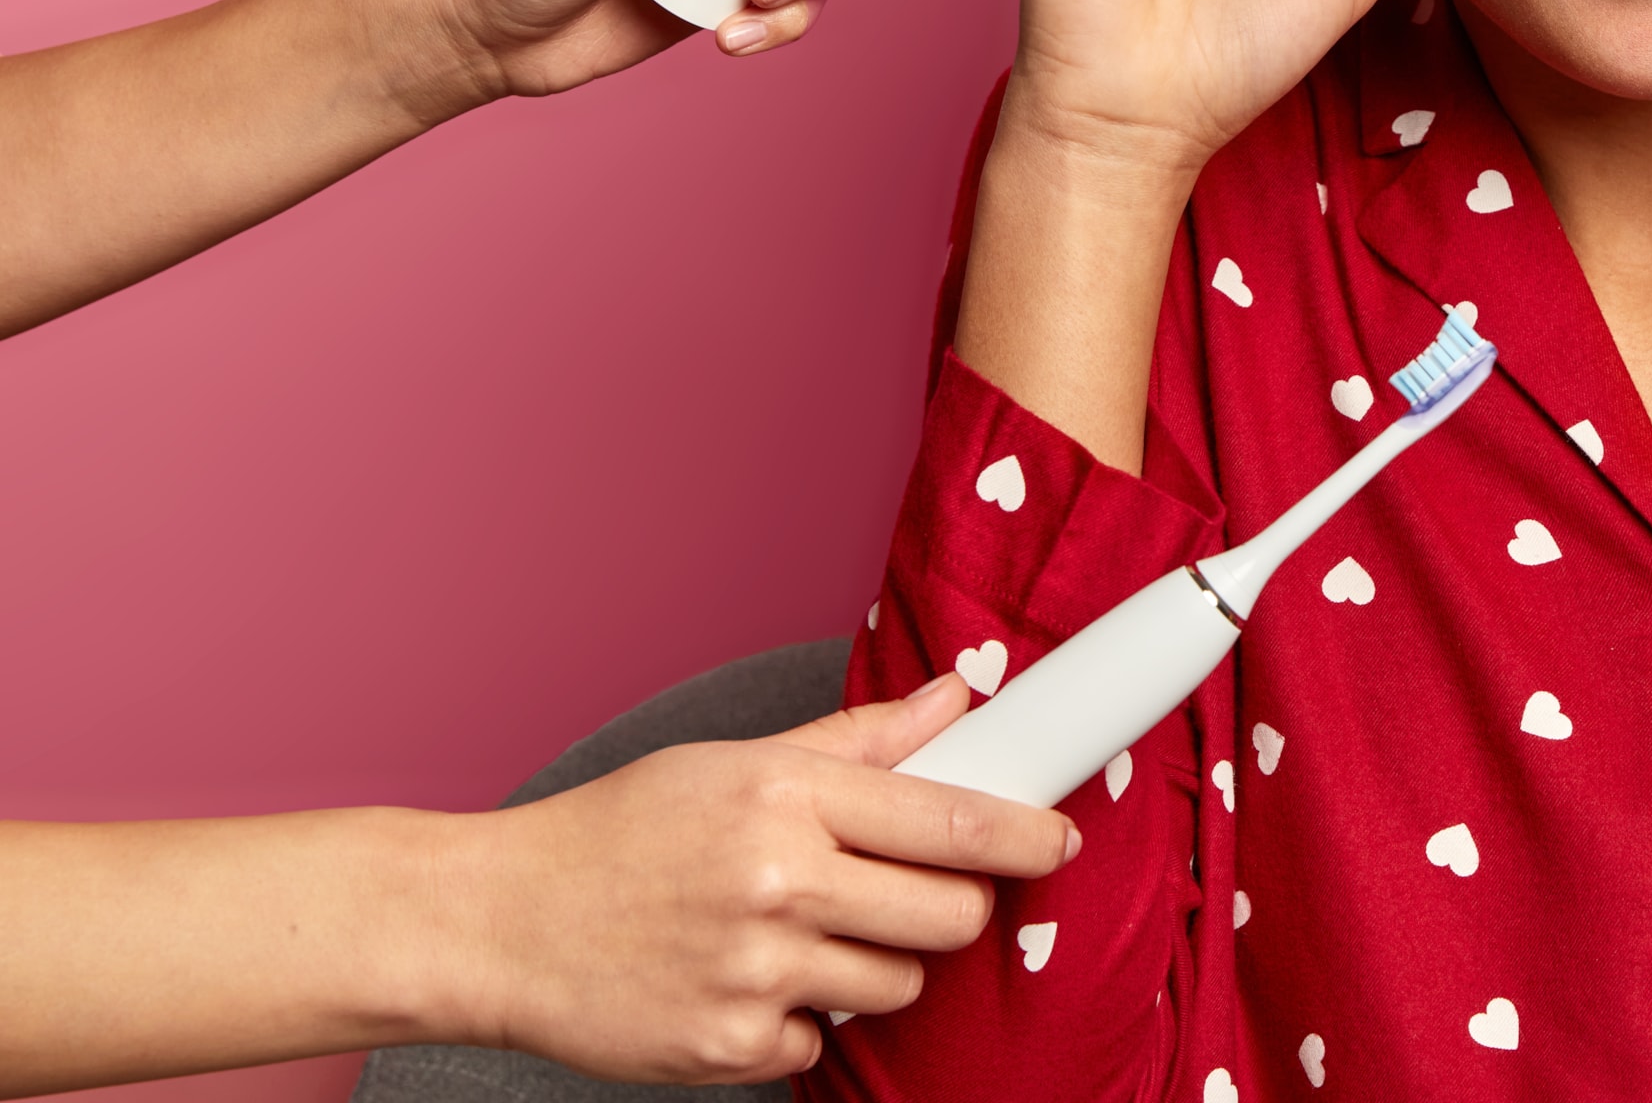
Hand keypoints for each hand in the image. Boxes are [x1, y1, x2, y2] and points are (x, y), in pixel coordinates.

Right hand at [449, 671, 1074, 1083]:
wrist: (495, 922)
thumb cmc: (620, 832)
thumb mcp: (736, 764)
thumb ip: (859, 741)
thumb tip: (956, 697)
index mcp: (787, 799)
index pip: (954, 823)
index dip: (1028, 837)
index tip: (1061, 841)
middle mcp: (778, 884)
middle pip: (949, 916)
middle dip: (950, 907)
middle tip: (904, 891)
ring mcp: (755, 974)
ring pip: (897, 984)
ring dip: (873, 964)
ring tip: (798, 931)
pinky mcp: (727, 1048)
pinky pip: (821, 1043)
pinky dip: (797, 1021)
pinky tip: (742, 981)